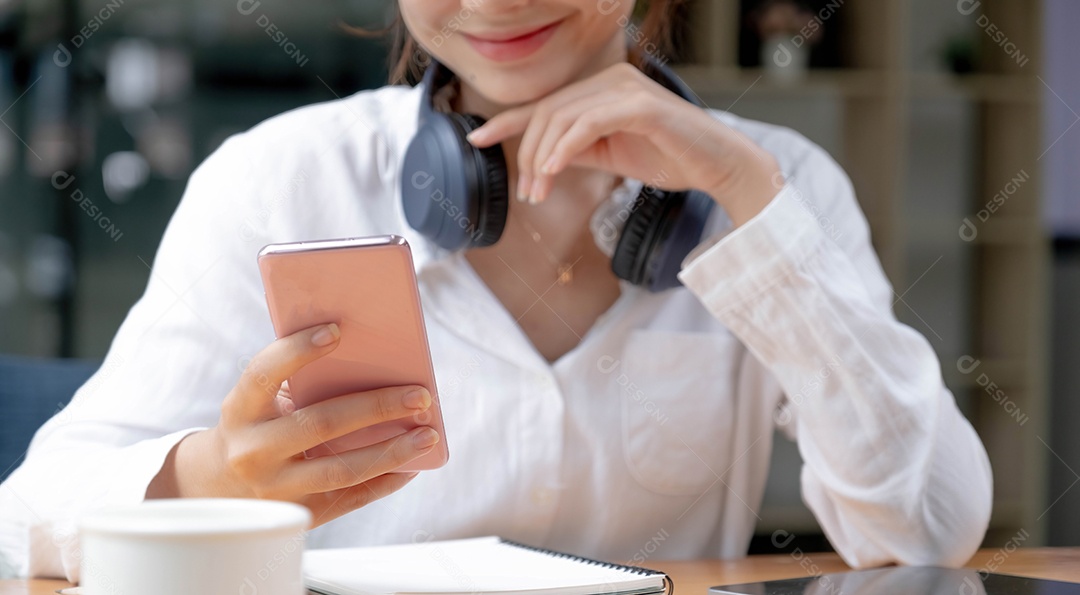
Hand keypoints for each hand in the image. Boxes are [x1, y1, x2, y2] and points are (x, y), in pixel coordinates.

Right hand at [146, 323, 439, 525]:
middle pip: (321, 424)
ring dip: (393, 451)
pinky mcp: (299, 514)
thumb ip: (297, 379)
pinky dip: (386, 481)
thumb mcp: (258, 400)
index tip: (337, 331)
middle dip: (376, 407)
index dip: (297, 351)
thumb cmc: (257, 424)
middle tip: (421, 394)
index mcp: (240, 410)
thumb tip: (369, 354)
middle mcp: (253, 451)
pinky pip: (351, 498)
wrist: (220, 487)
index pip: (263, 374)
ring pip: (342, 470)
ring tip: (429, 434)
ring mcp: (275, 488)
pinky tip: (414, 465)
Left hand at [466, 62, 782, 226]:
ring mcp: (625, 88)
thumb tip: (539, 160)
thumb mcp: (610, 155)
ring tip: (538, 191)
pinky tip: (553, 171)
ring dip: (542, 158)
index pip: (546, 105)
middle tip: (527, 192)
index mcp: (603, 89)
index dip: (508, 121)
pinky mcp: (640, 105)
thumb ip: (576, 150)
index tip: (477, 140)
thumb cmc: (670, 159)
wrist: (719, 166)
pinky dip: (564, 148)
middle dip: (527, 154)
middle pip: (548, 112)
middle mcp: (611, 80)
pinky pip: (587, 123)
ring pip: (562, 118)